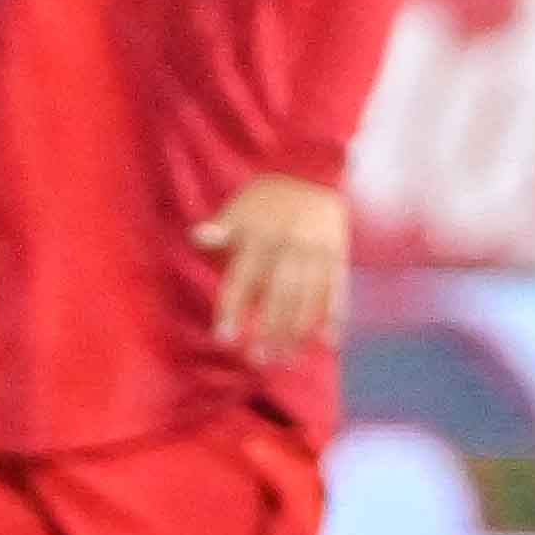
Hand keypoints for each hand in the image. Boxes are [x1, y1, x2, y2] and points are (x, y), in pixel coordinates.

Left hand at [199, 172, 349, 359]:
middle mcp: (288, 246)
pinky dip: (335, 316)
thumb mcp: (235, 211)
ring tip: (287, 359)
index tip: (225, 340)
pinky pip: (338, 290)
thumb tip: (197, 237)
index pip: (242, 281)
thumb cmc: (261, 202)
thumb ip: (217, 232)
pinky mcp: (338, 256)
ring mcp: (316, 252)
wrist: (308, 173)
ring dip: (299, 333)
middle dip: (268, 332)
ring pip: (309, 299)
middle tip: (258, 360)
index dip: (233, 311)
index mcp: (258, 238)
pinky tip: (329, 342)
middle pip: (279, 297)